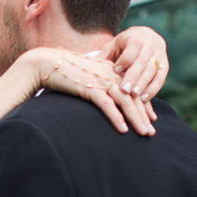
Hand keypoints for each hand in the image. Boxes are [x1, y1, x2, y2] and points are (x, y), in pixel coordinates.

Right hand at [26, 48, 155, 135]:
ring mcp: (100, 80)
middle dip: (144, 115)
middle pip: (133, 96)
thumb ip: (99, 82)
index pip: (132, 89)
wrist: (45, 63)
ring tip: (144, 133)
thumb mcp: (87, 74)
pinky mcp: (89, 87)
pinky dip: (116, 117)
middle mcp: (110, 73)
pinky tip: (123, 129)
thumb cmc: (64, 71)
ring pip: (125, 101)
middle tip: (152, 132)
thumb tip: (105, 95)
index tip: (151, 118)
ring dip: (136, 118)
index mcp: (111, 70)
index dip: (143, 105)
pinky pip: (107, 104)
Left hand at [102, 24, 169, 101]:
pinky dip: (153, 89)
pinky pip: (161, 78)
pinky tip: (144, 99)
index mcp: (135, 36)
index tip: (116, 71)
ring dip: (144, 84)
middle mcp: (150, 43)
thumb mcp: (113, 46)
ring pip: (153, 70)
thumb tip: (87, 67)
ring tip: (135, 97)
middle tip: (125, 90)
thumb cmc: (123, 45)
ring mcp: (159, 54)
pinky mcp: (165, 65)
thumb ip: (104, 56)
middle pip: (143, 61)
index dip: (124, 61)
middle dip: (134, 76)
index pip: (131, 50)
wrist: (145, 37)